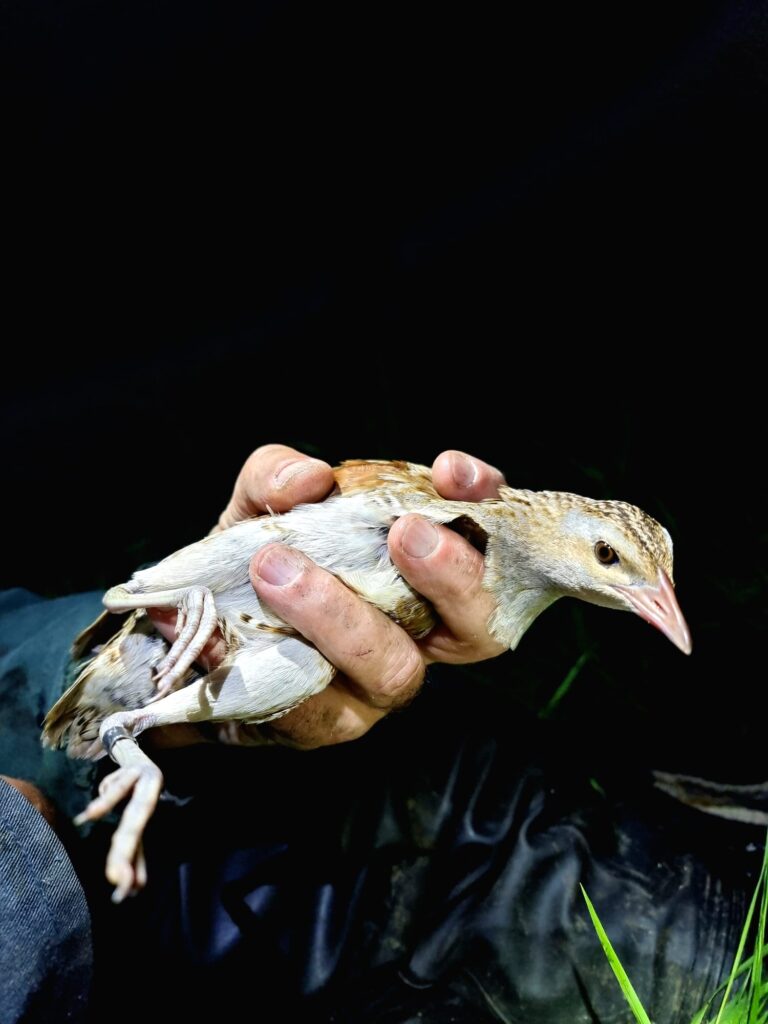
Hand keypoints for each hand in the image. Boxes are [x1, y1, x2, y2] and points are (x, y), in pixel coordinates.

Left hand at [150, 444, 506, 749]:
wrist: (199, 631)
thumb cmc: (257, 556)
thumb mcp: (261, 502)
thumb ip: (277, 476)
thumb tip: (309, 478)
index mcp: (426, 570)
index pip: (487, 537)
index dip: (486, 503)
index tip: (450, 471)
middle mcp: (420, 632)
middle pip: (477, 625)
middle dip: (452, 576)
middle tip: (405, 531)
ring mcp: (378, 683)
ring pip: (395, 668)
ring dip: (342, 616)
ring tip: (277, 569)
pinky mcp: (327, 722)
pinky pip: (318, 708)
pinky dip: (276, 664)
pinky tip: (223, 634)